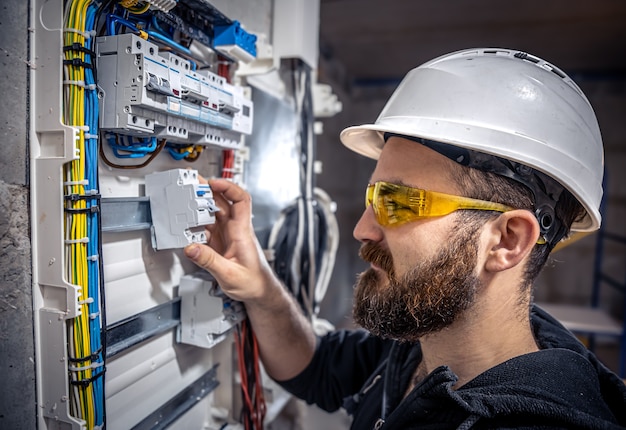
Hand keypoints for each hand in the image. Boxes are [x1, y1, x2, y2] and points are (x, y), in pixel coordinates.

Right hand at [184, 179, 276, 302]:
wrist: (259, 291)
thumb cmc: (254, 282)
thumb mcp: (229, 275)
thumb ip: (209, 261)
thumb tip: (191, 247)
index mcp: (242, 232)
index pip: (241, 200)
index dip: (228, 187)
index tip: (212, 182)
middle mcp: (236, 230)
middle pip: (223, 202)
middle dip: (207, 191)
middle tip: (190, 184)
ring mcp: (228, 235)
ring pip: (213, 213)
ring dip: (200, 206)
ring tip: (185, 199)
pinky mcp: (221, 243)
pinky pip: (207, 228)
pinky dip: (197, 224)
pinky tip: (188, 224)